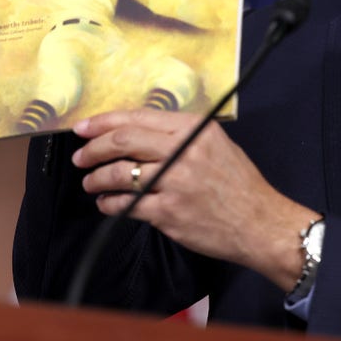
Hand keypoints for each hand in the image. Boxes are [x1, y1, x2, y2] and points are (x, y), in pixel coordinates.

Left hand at [72, 108, 314, 291]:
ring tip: (90, 182)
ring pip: (120, 173)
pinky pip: (127, 204)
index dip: (104, 121)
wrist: (259, 223)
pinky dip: (110, 204)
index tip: (84, 127)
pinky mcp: (169, 212)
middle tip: (81, 156)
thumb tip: (136, 132)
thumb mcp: (215, 144)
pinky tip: (107, 204)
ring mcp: (175, 181)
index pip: (138, 117)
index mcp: (194, 128)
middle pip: (123, 140)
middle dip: (93, 148)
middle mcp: (184, 150)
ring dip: (97, 178)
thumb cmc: (238, 185)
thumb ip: (180, 134)